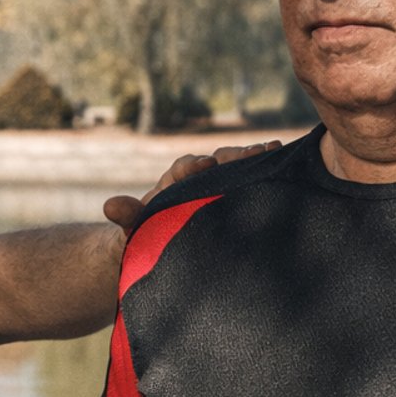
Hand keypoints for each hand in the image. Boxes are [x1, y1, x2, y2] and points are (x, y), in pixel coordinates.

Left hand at [102, 140, 282, 236]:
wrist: (160, 246)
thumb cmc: (145, 238)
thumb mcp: (133, 231)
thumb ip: (127, 217)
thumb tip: (109, 205)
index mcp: (174, 183)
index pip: (184, 168)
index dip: (194, 166)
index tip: (204, 163)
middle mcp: (198, 178)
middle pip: (217, 160)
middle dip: (235, 156)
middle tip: (255, 151)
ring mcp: (218, 185)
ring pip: (236, 166)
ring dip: (255, 159)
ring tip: (274, 149)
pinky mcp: (233, 196)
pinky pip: (249, 179)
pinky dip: (265, 169)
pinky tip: (286, 162)